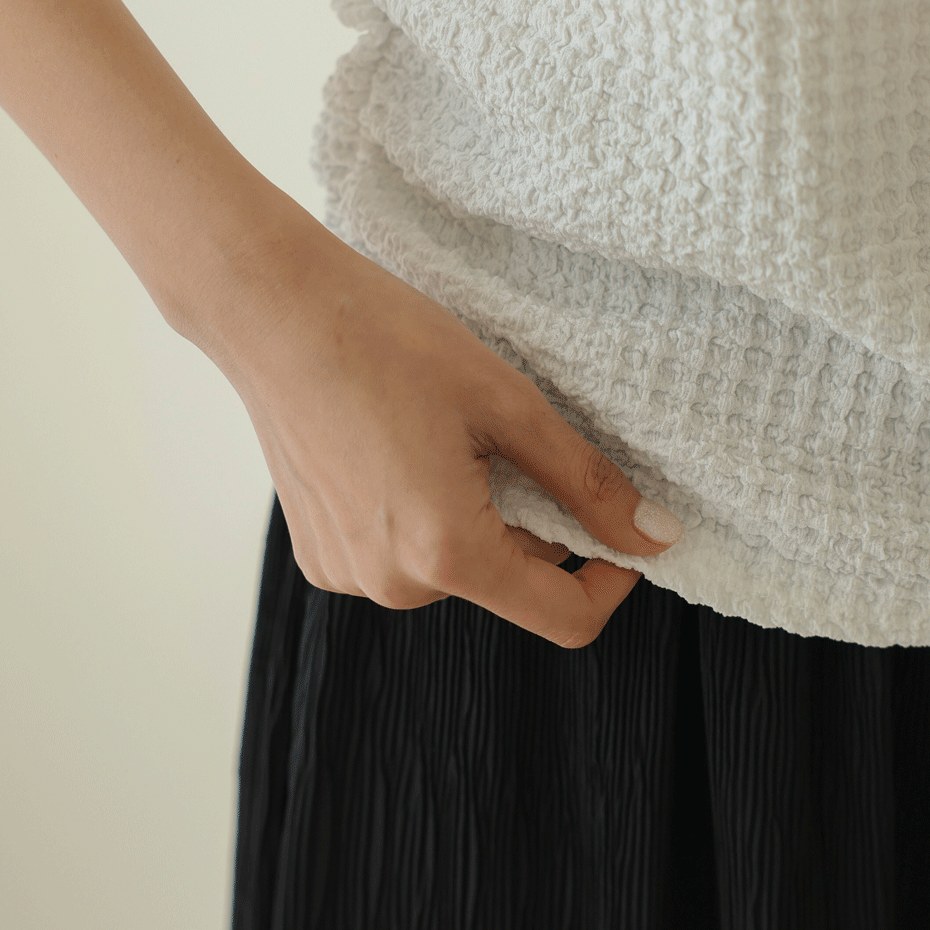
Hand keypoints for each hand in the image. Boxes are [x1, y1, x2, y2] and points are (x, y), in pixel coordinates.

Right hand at [222, 201, 681, 649]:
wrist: (273, 311)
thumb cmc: (386, 341)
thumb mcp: (507, 403)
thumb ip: (586, 482)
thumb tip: (656, 537)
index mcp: (446, 552)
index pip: (565, 619)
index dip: (610, 580)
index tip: (618, 528)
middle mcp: (392, 584)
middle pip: (507, 584)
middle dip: (530, 527)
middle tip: (506, 441)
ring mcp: (349, 574)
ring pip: (455, 569)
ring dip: (473, 519)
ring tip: (441, 437)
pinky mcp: (320, 556)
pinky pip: (401, 557)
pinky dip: (421, 517)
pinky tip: (396, 449)